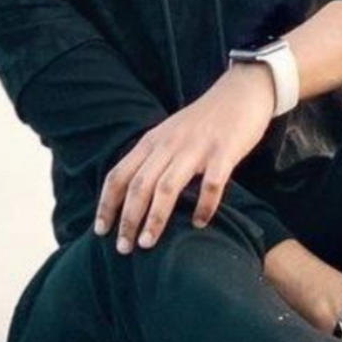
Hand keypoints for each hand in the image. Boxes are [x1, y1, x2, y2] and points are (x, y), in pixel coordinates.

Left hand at [93, 62, 275, 253]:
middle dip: (127, 218)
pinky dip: (203, 206)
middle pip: (140, 184)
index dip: (107, 203)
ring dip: (155, 218)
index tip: (100, 230)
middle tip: (123, 248)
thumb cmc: (204, 120)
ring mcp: (197, 147)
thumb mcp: (170, 133)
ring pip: (167, 187)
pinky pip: (211, 184)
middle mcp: (170, 144)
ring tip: (148, 244)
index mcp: (153, 140)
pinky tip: (199, 223)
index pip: (120, 173)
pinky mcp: (224, 152)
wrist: (240, 92)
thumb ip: (153, 158)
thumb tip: (132, 195)